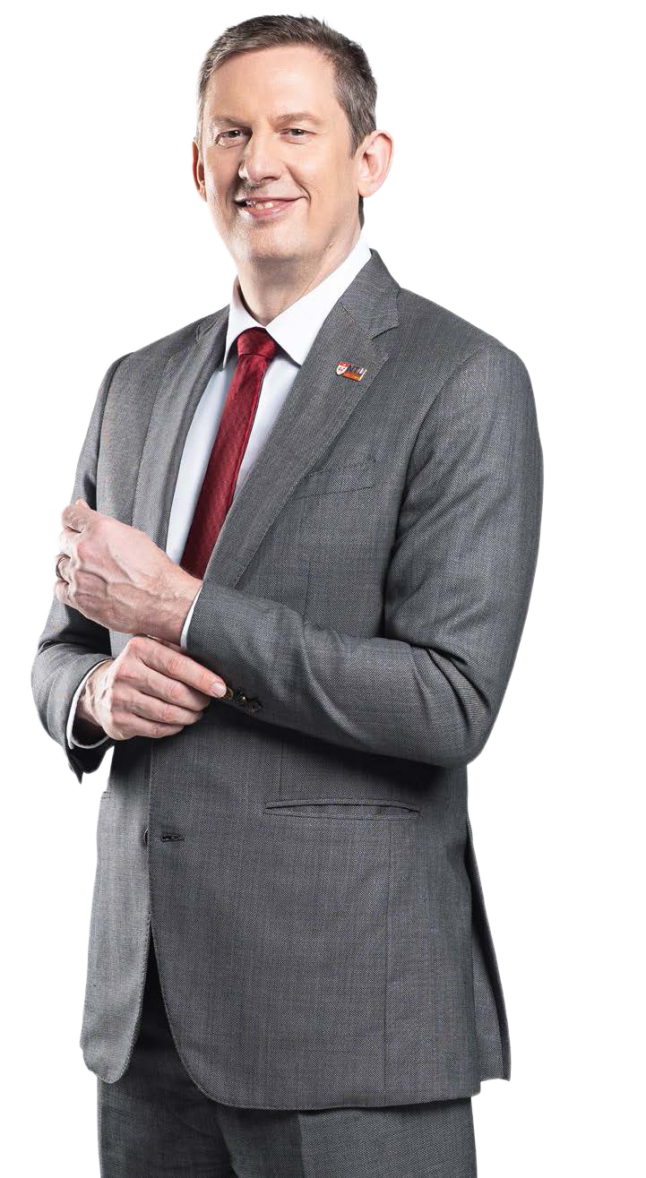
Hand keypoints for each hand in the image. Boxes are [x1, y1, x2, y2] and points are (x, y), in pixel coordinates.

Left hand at [53, 499, 200, 643]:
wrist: (162, 601)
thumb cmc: (154, 570)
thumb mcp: (133, 536)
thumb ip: (104, 525)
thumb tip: (85, 511)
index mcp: (98, 529)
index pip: (68, 515)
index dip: (71, 519)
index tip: (73, 523)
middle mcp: (84, 550)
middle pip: (61, 539)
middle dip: (71, 542)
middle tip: (84, 550)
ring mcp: (78, 575)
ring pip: (58, 564)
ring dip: (67, 564)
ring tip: (82, 569)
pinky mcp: (78, 598)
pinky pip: (58, 588)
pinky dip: (64, 585)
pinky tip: (74, 584)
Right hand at [79, 635, 227, 741]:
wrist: (101, 689)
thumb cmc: (139, 667)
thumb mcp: (154, 648)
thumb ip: (179, 649)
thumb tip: (215, 657)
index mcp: (139, 648)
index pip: (177, 664)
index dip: (202, 678)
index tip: (220, 688)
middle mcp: (126, 671)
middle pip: (175, 691)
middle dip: (198, 700)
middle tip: (207, 701)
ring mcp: (120, 698)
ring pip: (167, 713)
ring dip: (190, 715)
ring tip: (197, 712)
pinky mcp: (119, 720)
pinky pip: (157, 729)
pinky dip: (175, 727)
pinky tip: (180, 721)